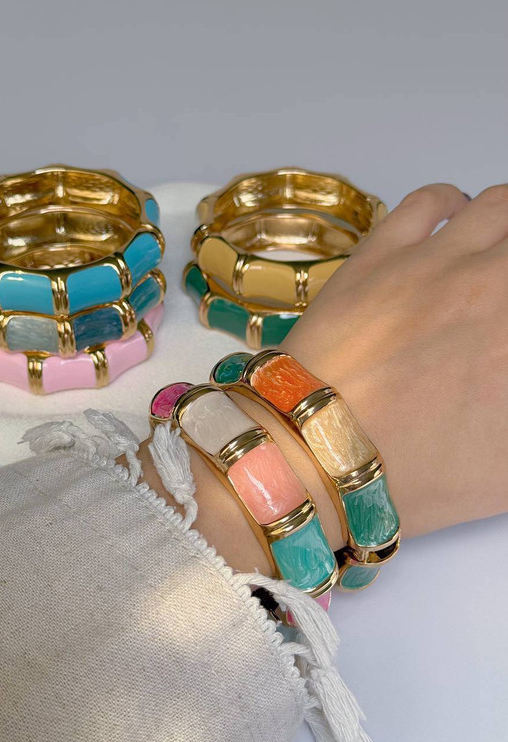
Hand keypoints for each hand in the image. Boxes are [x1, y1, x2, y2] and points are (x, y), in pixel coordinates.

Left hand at [141, 183, 507, 573]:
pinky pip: (429, 200)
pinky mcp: (381, 251)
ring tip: (499, 251)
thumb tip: (506, 374)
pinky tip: (457, 219)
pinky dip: (455, 203)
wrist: (316, 456)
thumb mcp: (506, 469)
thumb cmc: (416, 476)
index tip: (506, 340)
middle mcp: (493, 283)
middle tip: (500, 297)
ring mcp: (436, 259)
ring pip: (502, 207)